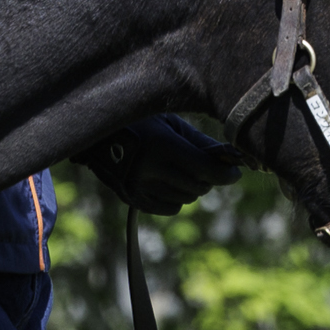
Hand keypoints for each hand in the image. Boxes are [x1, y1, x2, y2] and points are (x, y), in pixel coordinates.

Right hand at [78, 115, 240, 214]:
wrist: (93, 136)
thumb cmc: (139, 122)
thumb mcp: (169, 123)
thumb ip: (199, 142)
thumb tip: (228, 158)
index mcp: (162, 146)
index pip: (206, 169)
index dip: (226, 174)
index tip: (235, 173)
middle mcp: (151, 170)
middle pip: (198, 187)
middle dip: (209, 179)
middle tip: (208, 168)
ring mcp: (140, 187)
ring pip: (186, 199)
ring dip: (192, 188)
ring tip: (185, 173)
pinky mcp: (133, 199)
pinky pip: (170, 208)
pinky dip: (177, 198)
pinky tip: (170, 183)